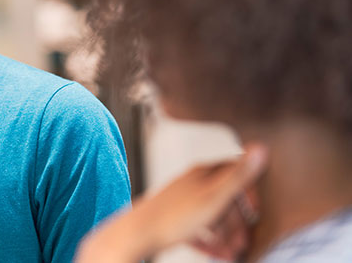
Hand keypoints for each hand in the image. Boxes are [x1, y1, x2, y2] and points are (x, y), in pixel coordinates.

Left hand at [74, 144, 267, 262]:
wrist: (137, 233)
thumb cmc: (176, 216)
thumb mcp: (214, 198)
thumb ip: (239, 176)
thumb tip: (261, 146)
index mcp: (203, 172)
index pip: (236, 172)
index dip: (251, 193)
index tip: (257, 213)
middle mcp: (193, 181)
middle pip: (225, 199)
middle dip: (238, 223)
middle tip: (244, 244)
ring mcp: (182, 199)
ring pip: (212, 216)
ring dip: (225, 236)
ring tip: (231, 255)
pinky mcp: (173, 217)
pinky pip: (196, 228)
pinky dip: (207, 241)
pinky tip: (213, 254)